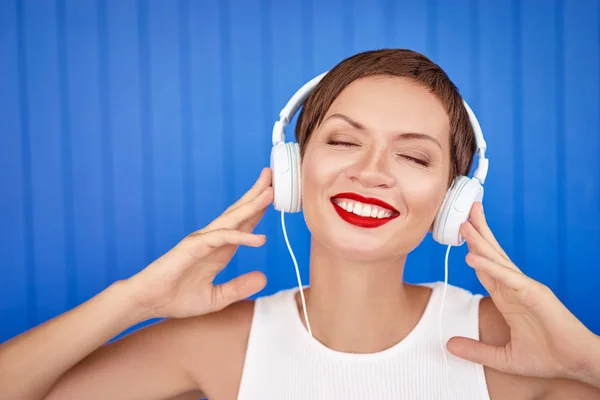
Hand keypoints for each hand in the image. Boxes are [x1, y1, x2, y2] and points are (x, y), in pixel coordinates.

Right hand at [125, 168, 273, 319]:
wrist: (147, 302)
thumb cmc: (176, 298)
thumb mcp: (216, 298)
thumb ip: (238, 288)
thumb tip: (263, 278)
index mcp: (219, 249)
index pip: (244, 224)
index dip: (259, 209)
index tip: (276, 195)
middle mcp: (212, 240)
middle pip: (239, 212)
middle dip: (257, 194)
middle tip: (274, 176)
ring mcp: (202, 240)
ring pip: (232, 218)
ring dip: (252, 204)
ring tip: (269, 190)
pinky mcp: (193, 246)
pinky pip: (221, 238)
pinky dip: (241, 236)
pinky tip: (260, 239)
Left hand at [446, 202, 598, 383]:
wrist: (577, 364)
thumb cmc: (548, 358)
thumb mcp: (503, 358)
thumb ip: (476, 350)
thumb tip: (448, 345)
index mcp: (507, 299)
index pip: (485, 269)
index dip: (471, 251)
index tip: (457, 236)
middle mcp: (514, 288)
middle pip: (490, 255)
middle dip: (476, 234)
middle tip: (462, 213)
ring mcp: (525, 288)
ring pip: (497, 259)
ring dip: (479, 241)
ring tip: (464, 223)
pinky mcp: (535, 293)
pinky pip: (508, 277)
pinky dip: (490, 266)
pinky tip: (473, 257)